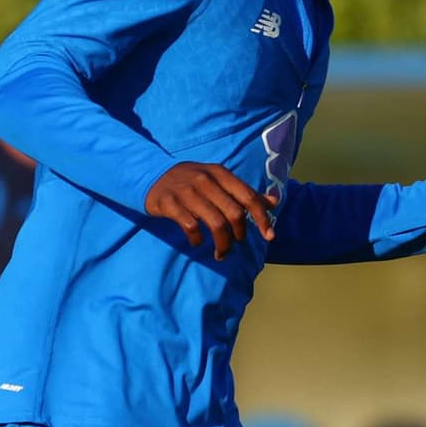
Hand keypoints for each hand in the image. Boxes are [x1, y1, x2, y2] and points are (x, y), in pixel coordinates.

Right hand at [145, 162, 277, 259]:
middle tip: (235, 244)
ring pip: (215, 224)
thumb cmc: (192, 181)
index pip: (248, 197)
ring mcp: (187, 191)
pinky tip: (197, 242)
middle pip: (234, 214)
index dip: (262, 218)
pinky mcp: (170, 203)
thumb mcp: (218, 180)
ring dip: (222, 244)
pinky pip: (191, 227)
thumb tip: (273, 202)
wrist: (152, 175)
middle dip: (239, 235)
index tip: (269, 236)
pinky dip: (197, 239)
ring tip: (221, 253)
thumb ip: (244, 192)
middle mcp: (205, 180)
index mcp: (220, 173)